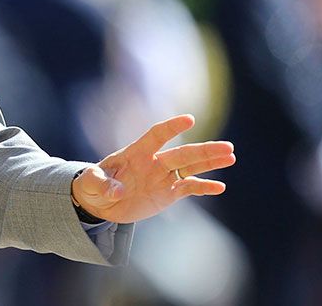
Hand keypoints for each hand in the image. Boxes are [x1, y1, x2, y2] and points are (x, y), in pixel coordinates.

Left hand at [73, 114, 235, 223]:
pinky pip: (189, 188)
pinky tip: (220, 187)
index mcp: (135, 153)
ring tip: (231, 156)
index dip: (171, 128)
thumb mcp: (90, 183)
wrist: (101, 202)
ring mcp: (163, 177)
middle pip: (182, 154)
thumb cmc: (93, 186)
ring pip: (190, 167)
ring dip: (210, 162)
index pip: (156, 136)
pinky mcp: (168, 193)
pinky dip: (203, 187)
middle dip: (204, 150)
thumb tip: (118, 191)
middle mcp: (153, 162)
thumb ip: (101, 183)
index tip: (189, 119)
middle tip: (228, 147)